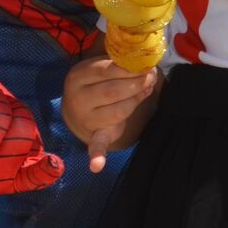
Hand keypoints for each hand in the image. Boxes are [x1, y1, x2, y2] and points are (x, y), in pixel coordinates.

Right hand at [63, 57, 157, 172]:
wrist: (76, 110)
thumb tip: (146, 62)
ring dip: (136, 101)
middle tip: (150, 77)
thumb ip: (118, 63)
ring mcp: (85, 118)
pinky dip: (96, 155)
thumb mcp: (99, 68)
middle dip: (136, 84)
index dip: (129, 69)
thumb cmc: (95, 83)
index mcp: (78, 76)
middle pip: (112, 91)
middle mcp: (77, 98)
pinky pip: (95, 145)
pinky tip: (97, 165)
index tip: (145, 65)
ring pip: (117, 111)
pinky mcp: (93, 135)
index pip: (106, 71)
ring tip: (146, 90)